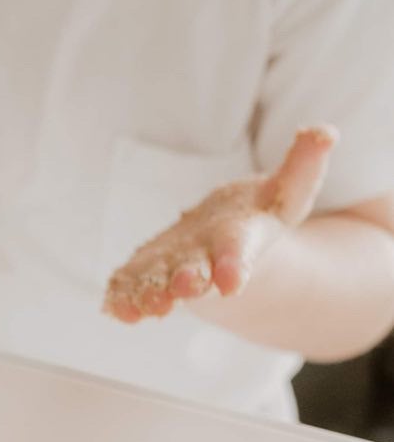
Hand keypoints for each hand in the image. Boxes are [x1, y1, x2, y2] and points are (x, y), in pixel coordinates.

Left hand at [104, 126, 338, 323]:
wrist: (225, 249)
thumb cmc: (256, 217)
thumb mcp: (286, 191)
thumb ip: (304, 165)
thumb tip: (324, 132)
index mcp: (238, 243)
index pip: (238, 255)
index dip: (235, 266)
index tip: (231, 280)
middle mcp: (206, 263)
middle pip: (198, 274)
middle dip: (189, 281)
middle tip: (183, 288)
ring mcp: (173, 271)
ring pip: (161, 287)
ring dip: (151, 296)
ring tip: (142, 307)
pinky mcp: (146, 273)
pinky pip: (132, 289)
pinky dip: (123, 299)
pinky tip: (116, 309)